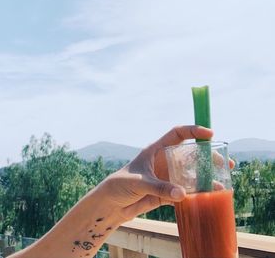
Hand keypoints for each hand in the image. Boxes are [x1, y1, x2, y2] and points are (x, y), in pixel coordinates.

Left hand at [98, 125, 226, 220]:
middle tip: (226, 163)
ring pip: (192, 174)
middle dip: (209, 157)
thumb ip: (159, 188)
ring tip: (223, 182)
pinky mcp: (167, 194)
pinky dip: (198, 194)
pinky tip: (211, 197)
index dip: (193, 131)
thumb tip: (182, 194)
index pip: (177, 134)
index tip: (209, 134)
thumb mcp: (139, 183)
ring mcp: (167, 178)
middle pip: (191, 155)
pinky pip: (187, 192)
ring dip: (207, 177)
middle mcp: (164, 162)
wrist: (111, 205)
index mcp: (155, 151)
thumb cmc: (119, 185)